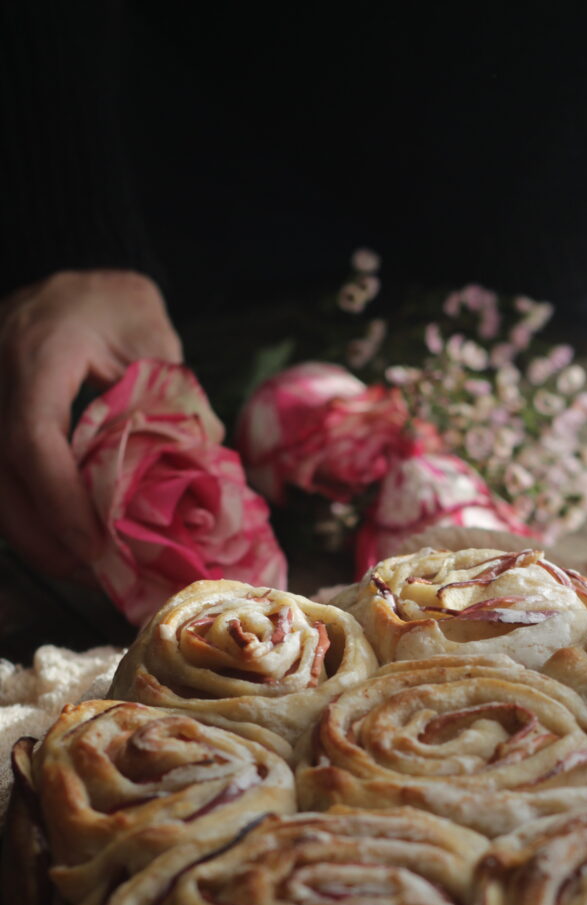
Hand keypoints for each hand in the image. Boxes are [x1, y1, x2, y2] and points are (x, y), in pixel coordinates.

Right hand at [0, 270, 181, 577]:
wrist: (63, 282)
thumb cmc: (111, 306)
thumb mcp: (152, 340)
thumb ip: (173, 401)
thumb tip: (204, 471)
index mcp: (36, 356)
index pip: (33, 441)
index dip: (64, 502)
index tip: (101, 548)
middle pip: (4, 485)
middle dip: (53, 543)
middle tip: (108, 578)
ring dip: (42, 543)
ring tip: (95, 572)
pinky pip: (1, 489)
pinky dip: (34, 524)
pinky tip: (73, 545)